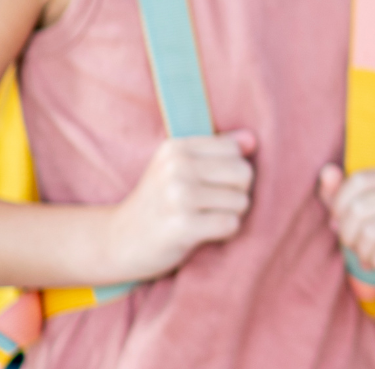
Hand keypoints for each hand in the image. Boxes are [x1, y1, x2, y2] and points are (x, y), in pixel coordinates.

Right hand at [106, 130, 255, 281]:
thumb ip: (216, 151)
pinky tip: (202, 234)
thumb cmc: (158, 204)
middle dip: (236, 194)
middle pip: (244, 173)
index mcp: (176, 148)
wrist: (116, 242)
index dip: (231, 172)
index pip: (235, 150)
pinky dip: (224, 233)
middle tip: (209, 206)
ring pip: (241, 201)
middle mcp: (176, 167)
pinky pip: (230, 224)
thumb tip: (252, 139)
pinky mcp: (181, 225)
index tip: (207, 186)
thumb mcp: (179, 169)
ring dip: (230, 215)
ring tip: (203, 220)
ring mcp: (177, 195)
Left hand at [319, 164, 374, 307]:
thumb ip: (339, 193)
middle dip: (348, 233)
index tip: (339, 222)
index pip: (359, 181)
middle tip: (354, 244)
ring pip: (371, 231)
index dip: (339, 205)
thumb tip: (327, 171)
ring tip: (368, 256)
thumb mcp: (356, 215)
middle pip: (361, 207)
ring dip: (361, 251)